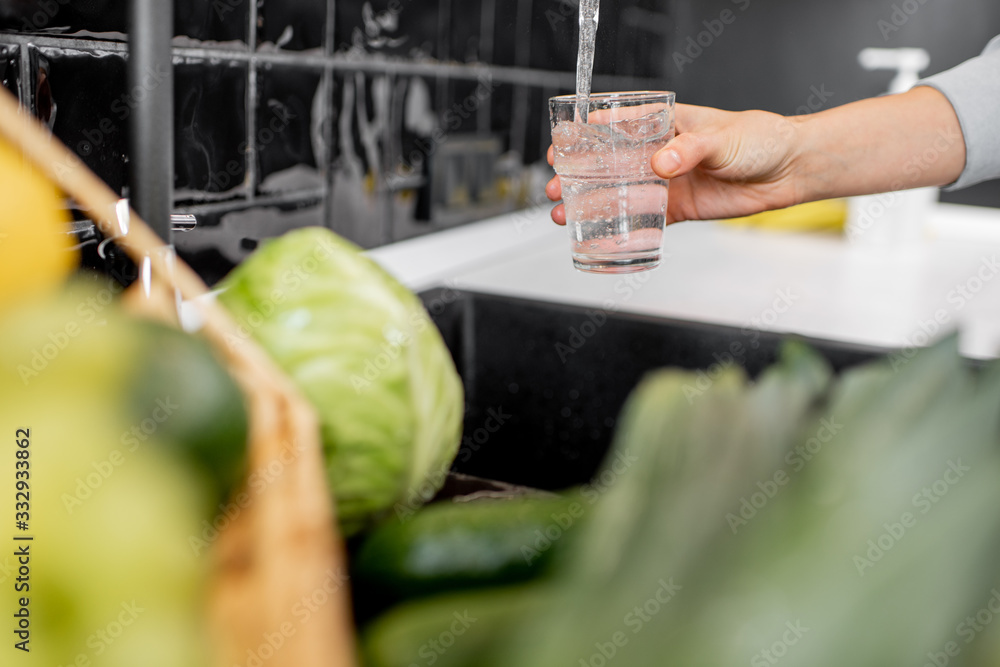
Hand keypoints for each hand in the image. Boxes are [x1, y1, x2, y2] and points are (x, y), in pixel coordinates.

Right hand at [546, 103, 804, 225]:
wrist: (788, 170)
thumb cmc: (759, 139)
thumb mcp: (721, 137)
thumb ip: (689, 149)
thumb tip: (661, 163)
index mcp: (666, 124)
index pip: (618, 124)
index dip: (587, 134)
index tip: (564, 143)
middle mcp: (661, 153)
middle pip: (609, 163)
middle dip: (578, 174)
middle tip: (556, 184)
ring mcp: (667, 182)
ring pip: (619, 193)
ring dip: (591, 203)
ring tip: (564, 212)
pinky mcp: (678, 209)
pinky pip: (644, 221)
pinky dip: (621, 230)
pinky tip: (600, 236)